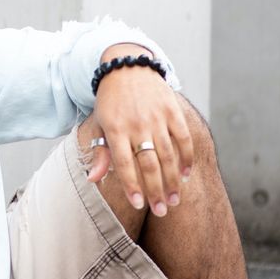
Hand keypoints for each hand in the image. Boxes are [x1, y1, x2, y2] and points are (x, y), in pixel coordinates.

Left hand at [86, 47, 193, 216]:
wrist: (126, 67)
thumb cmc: (110, 102)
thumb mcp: (100, 124)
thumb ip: (101, 153)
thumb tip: (93, 180)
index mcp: (114, 129)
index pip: (123, 164)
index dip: (132, 186)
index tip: (139, 205)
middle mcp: (136, 124)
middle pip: (148, 164)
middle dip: (156, 191)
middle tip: (162, 211)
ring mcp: (156, 117)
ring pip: (168, 155)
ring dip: (173, 181)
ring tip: (174, 200)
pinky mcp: (172, 110)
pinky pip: (183, 138)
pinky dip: (186, 158)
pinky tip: (185, 175)